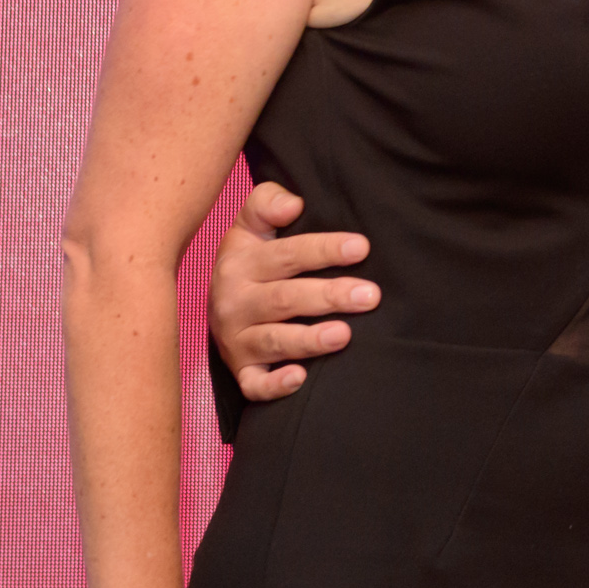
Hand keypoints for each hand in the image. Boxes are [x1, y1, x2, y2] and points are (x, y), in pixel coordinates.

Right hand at [209, 181, 374, 399]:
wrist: (217, 303)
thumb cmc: (250, 258)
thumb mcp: (250, 223)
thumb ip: (267, 202)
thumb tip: (292, 205)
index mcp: (240, 262)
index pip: (288, 255)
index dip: (325, 250)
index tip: (362, 247)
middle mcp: (235, 302)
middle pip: (286, 299)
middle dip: (330, 296)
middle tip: (370, 296)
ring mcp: (236, 339)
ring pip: (274, 341)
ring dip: (309, 339)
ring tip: (343, 335)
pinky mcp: (241, 371)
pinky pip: (254, 384)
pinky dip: (275, 385)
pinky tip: (301, 378)